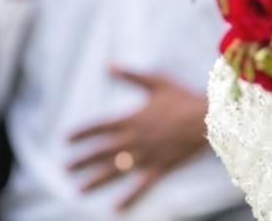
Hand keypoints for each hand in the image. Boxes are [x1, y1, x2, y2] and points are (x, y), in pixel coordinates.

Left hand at [68, 69, 209, 210]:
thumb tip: (109, 65)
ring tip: (79, 189)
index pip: (99, 127)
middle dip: (82, 160)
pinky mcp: (159, 167)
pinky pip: (140, 186)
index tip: (65, 140)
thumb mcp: (156, 82)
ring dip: (95, 180)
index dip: (81, 133)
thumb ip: (131, 75)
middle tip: (66, 168)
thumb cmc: (182, 98)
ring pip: (115, 171)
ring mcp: (146, 155)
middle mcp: (134, 139)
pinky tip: (115, 208)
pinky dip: (128, 198)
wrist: (206, 118)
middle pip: (101, 152)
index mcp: (131, 119)